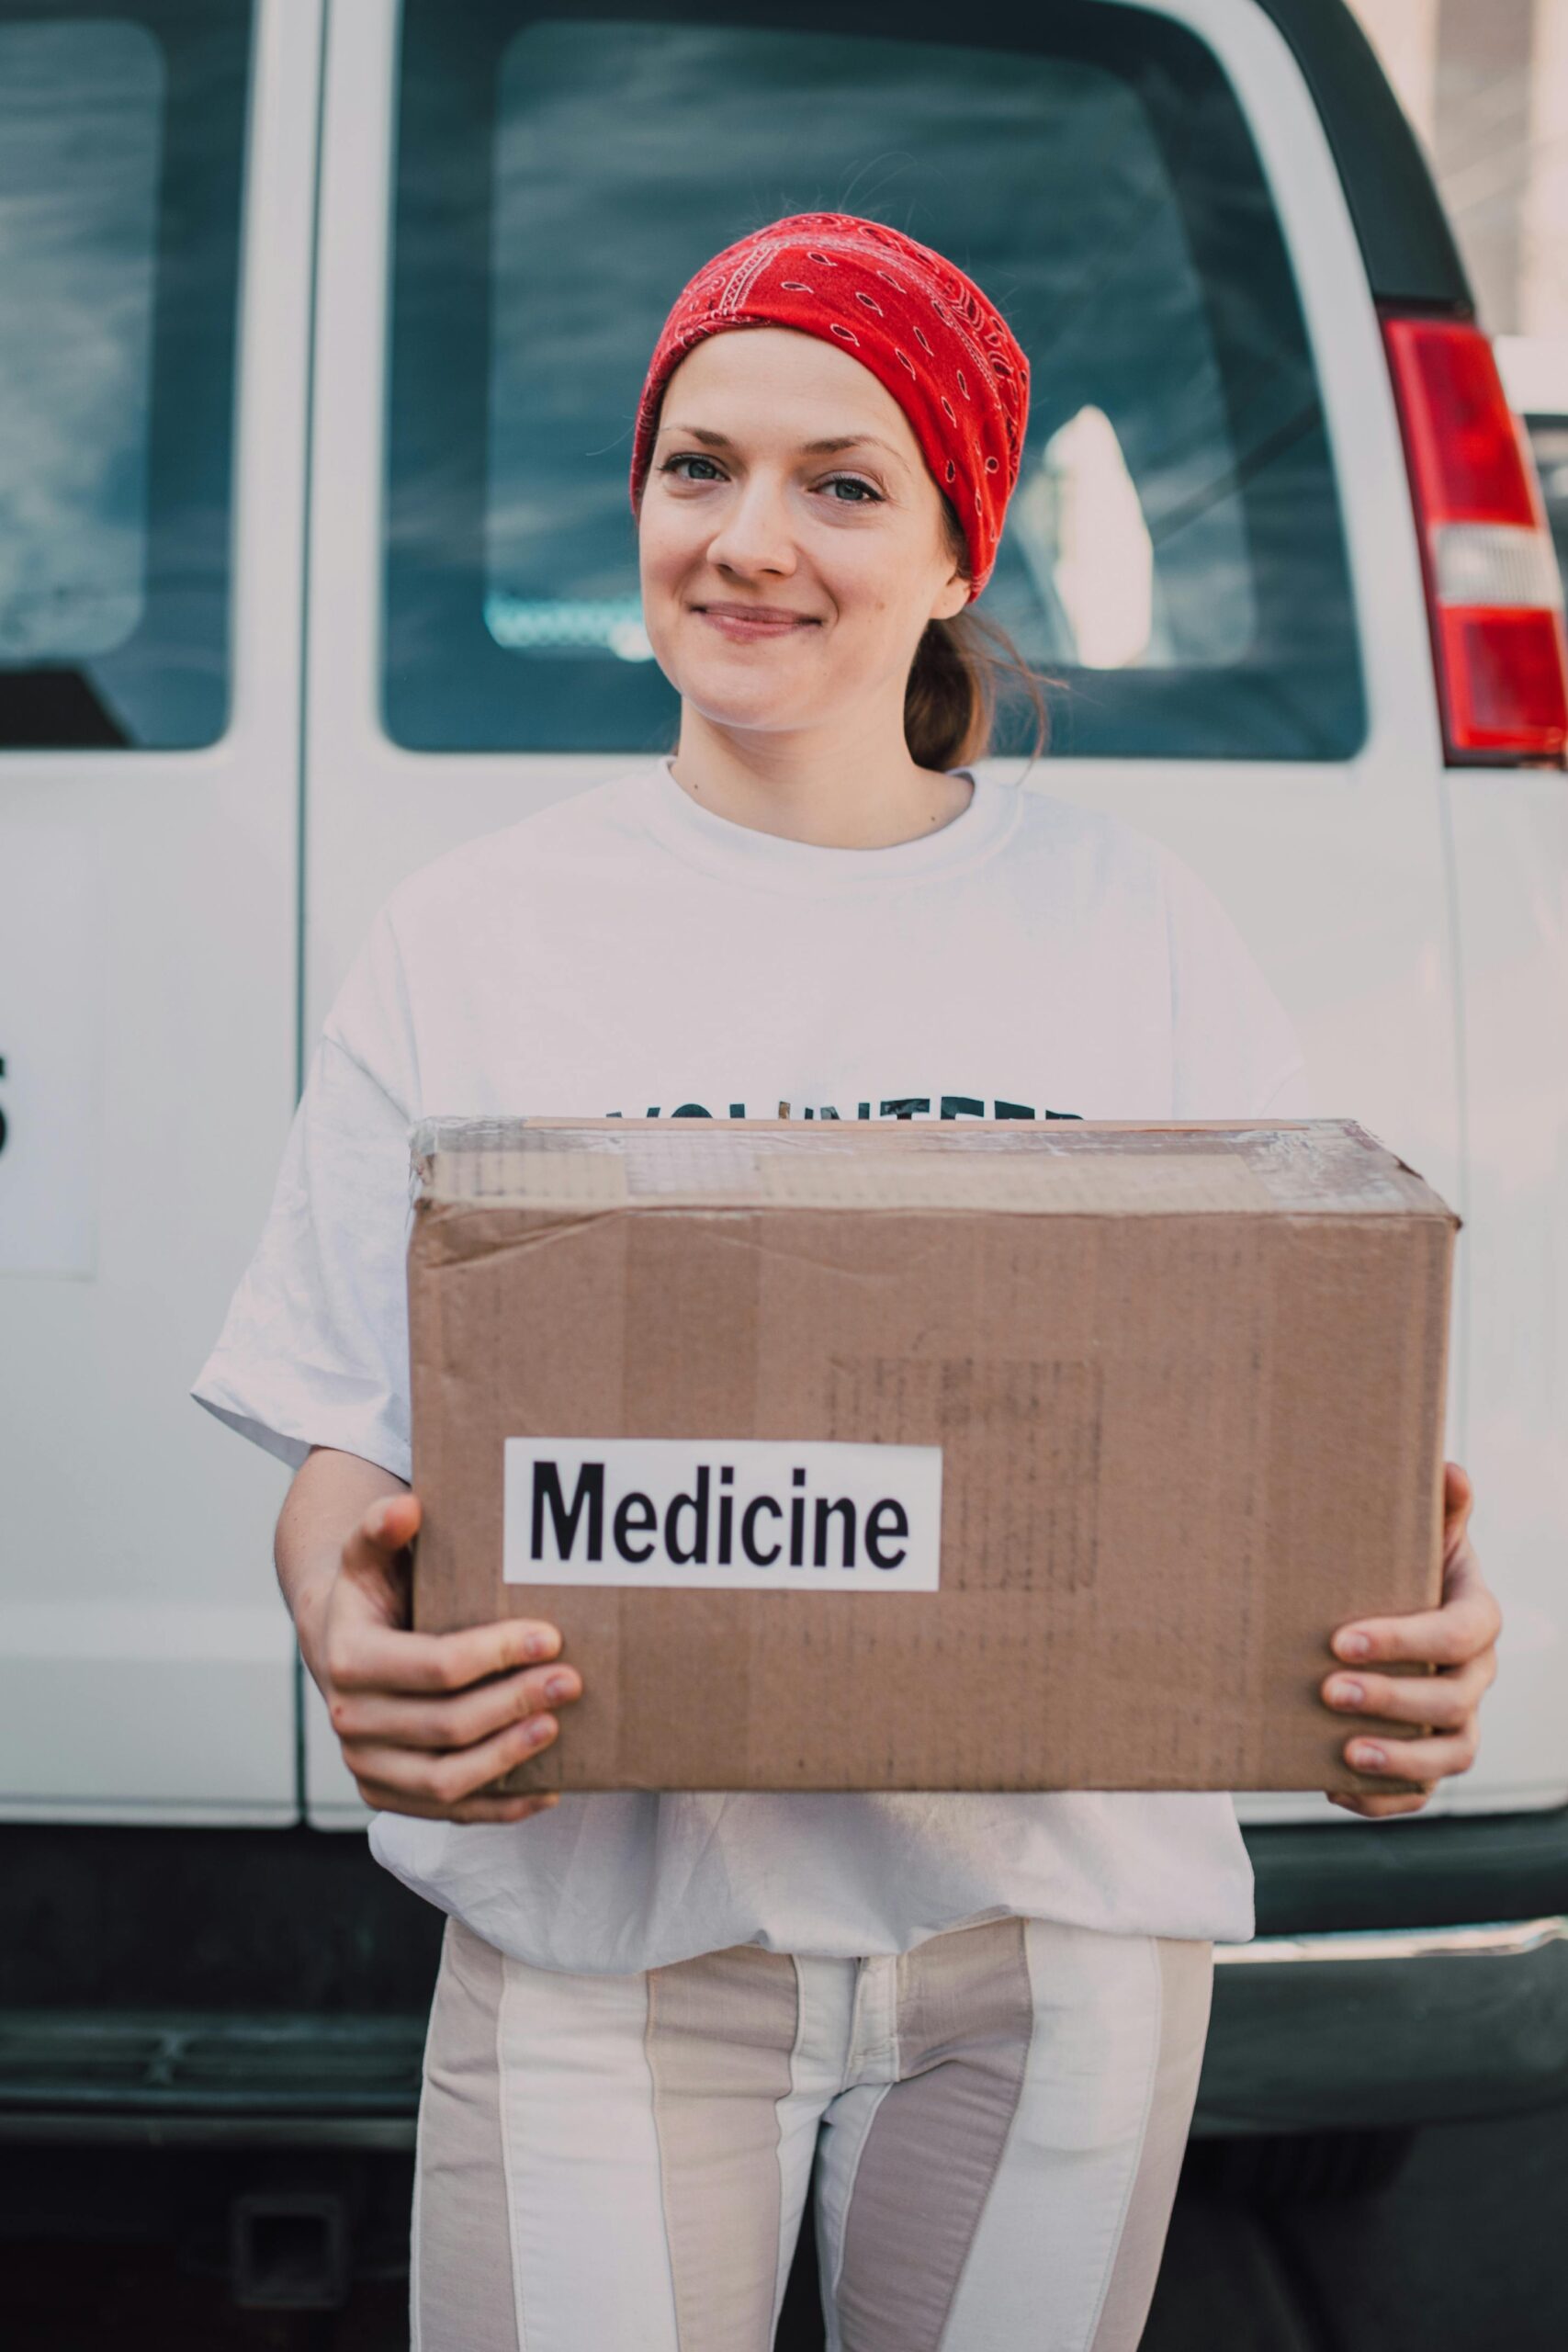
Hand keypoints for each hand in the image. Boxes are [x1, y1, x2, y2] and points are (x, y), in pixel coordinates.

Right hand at [319, 1490, 581, 1822]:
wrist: (340, 1643)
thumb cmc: (371, 1593)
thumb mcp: (367, 1555)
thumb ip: (380, 1528)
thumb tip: (406, 1507)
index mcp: (348, 1659)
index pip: (435, 1666)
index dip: (497, 1653)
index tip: (550, 1636)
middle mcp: (350, 1720)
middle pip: (447, 1725)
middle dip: (515, 1701)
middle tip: (571, 1680)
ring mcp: (367, 1765)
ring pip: (446, 1780)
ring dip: (509, 1756)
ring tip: (557, 1726)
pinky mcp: (387, 1794)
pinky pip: (449, 1813)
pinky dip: (501, 1808)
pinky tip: (549, 1789)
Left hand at [1321, 1461, 1500, 1816]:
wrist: (1381, 1612)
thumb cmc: (1397, 1566)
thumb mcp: (1416, 1533)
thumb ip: (1438, 1508)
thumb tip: (1449, 1469)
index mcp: (1474, 1617)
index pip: (1460, 1633)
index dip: (1407, 1641)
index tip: (1341, 1640)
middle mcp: (1474, 1676)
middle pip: (1453, 1700)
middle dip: (1393, 1700)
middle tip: (1328, 1690)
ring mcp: (1457, 1722)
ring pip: (1449, 1755)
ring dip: (1399, 1759)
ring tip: (1345, 1752)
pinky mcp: (1430, 1759)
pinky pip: (1422, 1793)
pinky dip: (1384, 1800)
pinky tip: (1332, 1787)